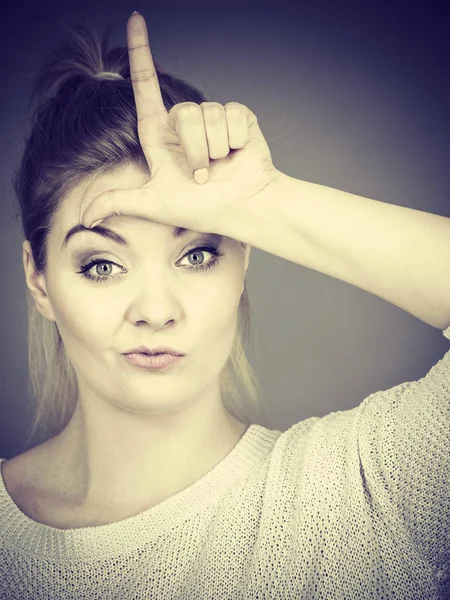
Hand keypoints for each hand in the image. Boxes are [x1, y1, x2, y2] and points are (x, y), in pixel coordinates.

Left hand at [81, 11, 282, 235]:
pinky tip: (237, 155)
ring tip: (221, 167)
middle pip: (184, 113)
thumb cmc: (201, 208)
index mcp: (161, 136)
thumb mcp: (153, 204)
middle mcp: (185, 124)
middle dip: (194, 151)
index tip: (134, 18)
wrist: (242, 210)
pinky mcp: (238, 118)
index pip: (146, 87)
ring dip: (215, 150)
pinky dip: (235, 142)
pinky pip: (232, 115)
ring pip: (208, 114)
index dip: (140, 53)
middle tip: (202, 176)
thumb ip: (118, 202)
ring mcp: (213, 120)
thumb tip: (86, 216)